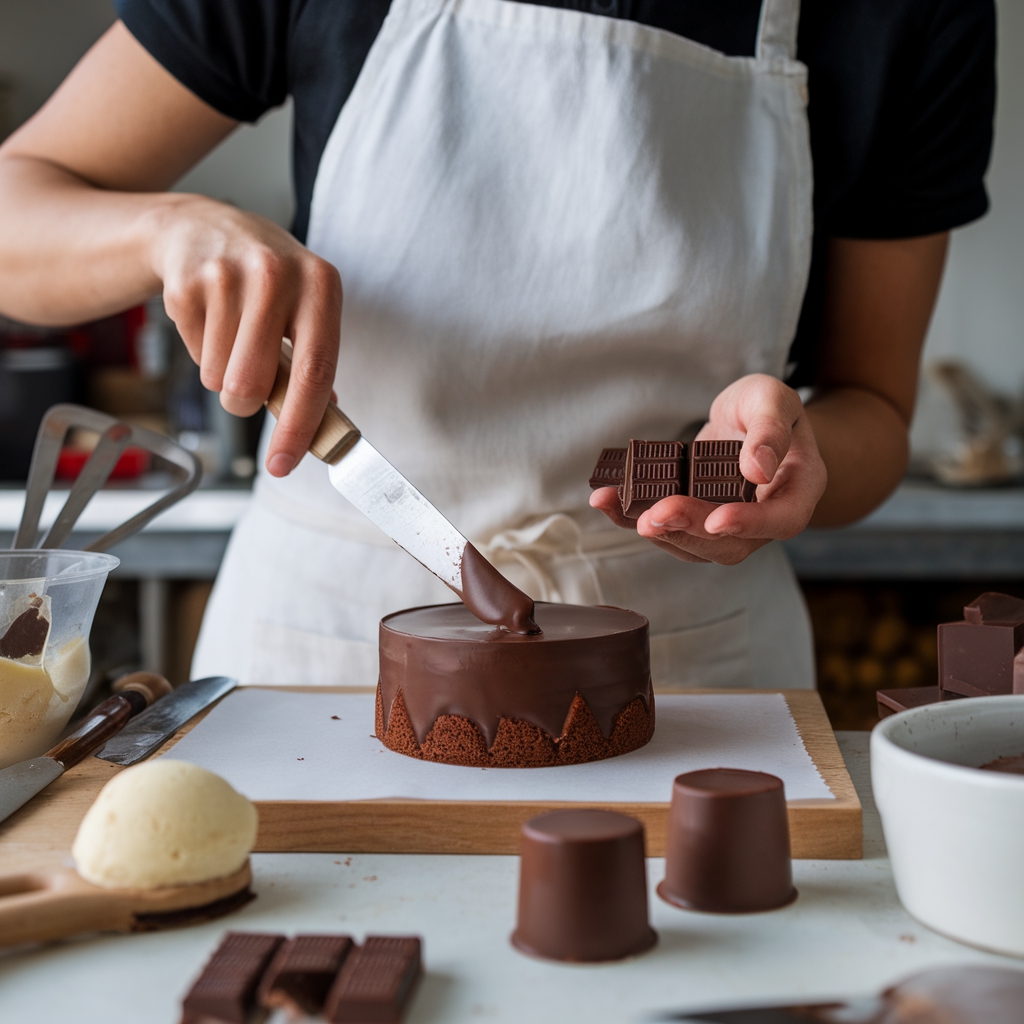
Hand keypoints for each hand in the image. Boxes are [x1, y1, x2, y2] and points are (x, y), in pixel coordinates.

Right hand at [150, 196, 340, 476]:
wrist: (203, 227)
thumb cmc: (267, 281)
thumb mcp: (305, 306)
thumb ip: (316, 362)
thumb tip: (326, 424)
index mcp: (320, 284)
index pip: (315, 372)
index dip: (300, 426)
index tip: (285, 464)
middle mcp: (276, 274)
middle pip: (252, 384)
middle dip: (246, 403)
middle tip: (247, 388)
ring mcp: (227, 275)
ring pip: (218, 378)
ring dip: (222, 375)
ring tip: (231, 336)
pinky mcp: (186, 282)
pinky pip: (192, 355)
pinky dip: (200, 351)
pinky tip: (210, 319)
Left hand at [590, 374, 826, 563]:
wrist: (747, 418)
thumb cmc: (766, 407)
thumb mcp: (773, 398)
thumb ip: (770, 429)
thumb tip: (759, 469)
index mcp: (797, 491)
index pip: (782, 520)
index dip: (750, 524)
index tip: (717, 520)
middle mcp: (763, 518)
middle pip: (729, 544)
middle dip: (688, 530)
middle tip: (654, 516)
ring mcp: (726, 525)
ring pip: (693, 545)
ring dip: (654, 531)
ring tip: (617, 507)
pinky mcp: (692, 520)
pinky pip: (665, 528)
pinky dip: (631, 516)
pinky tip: (605, 499)